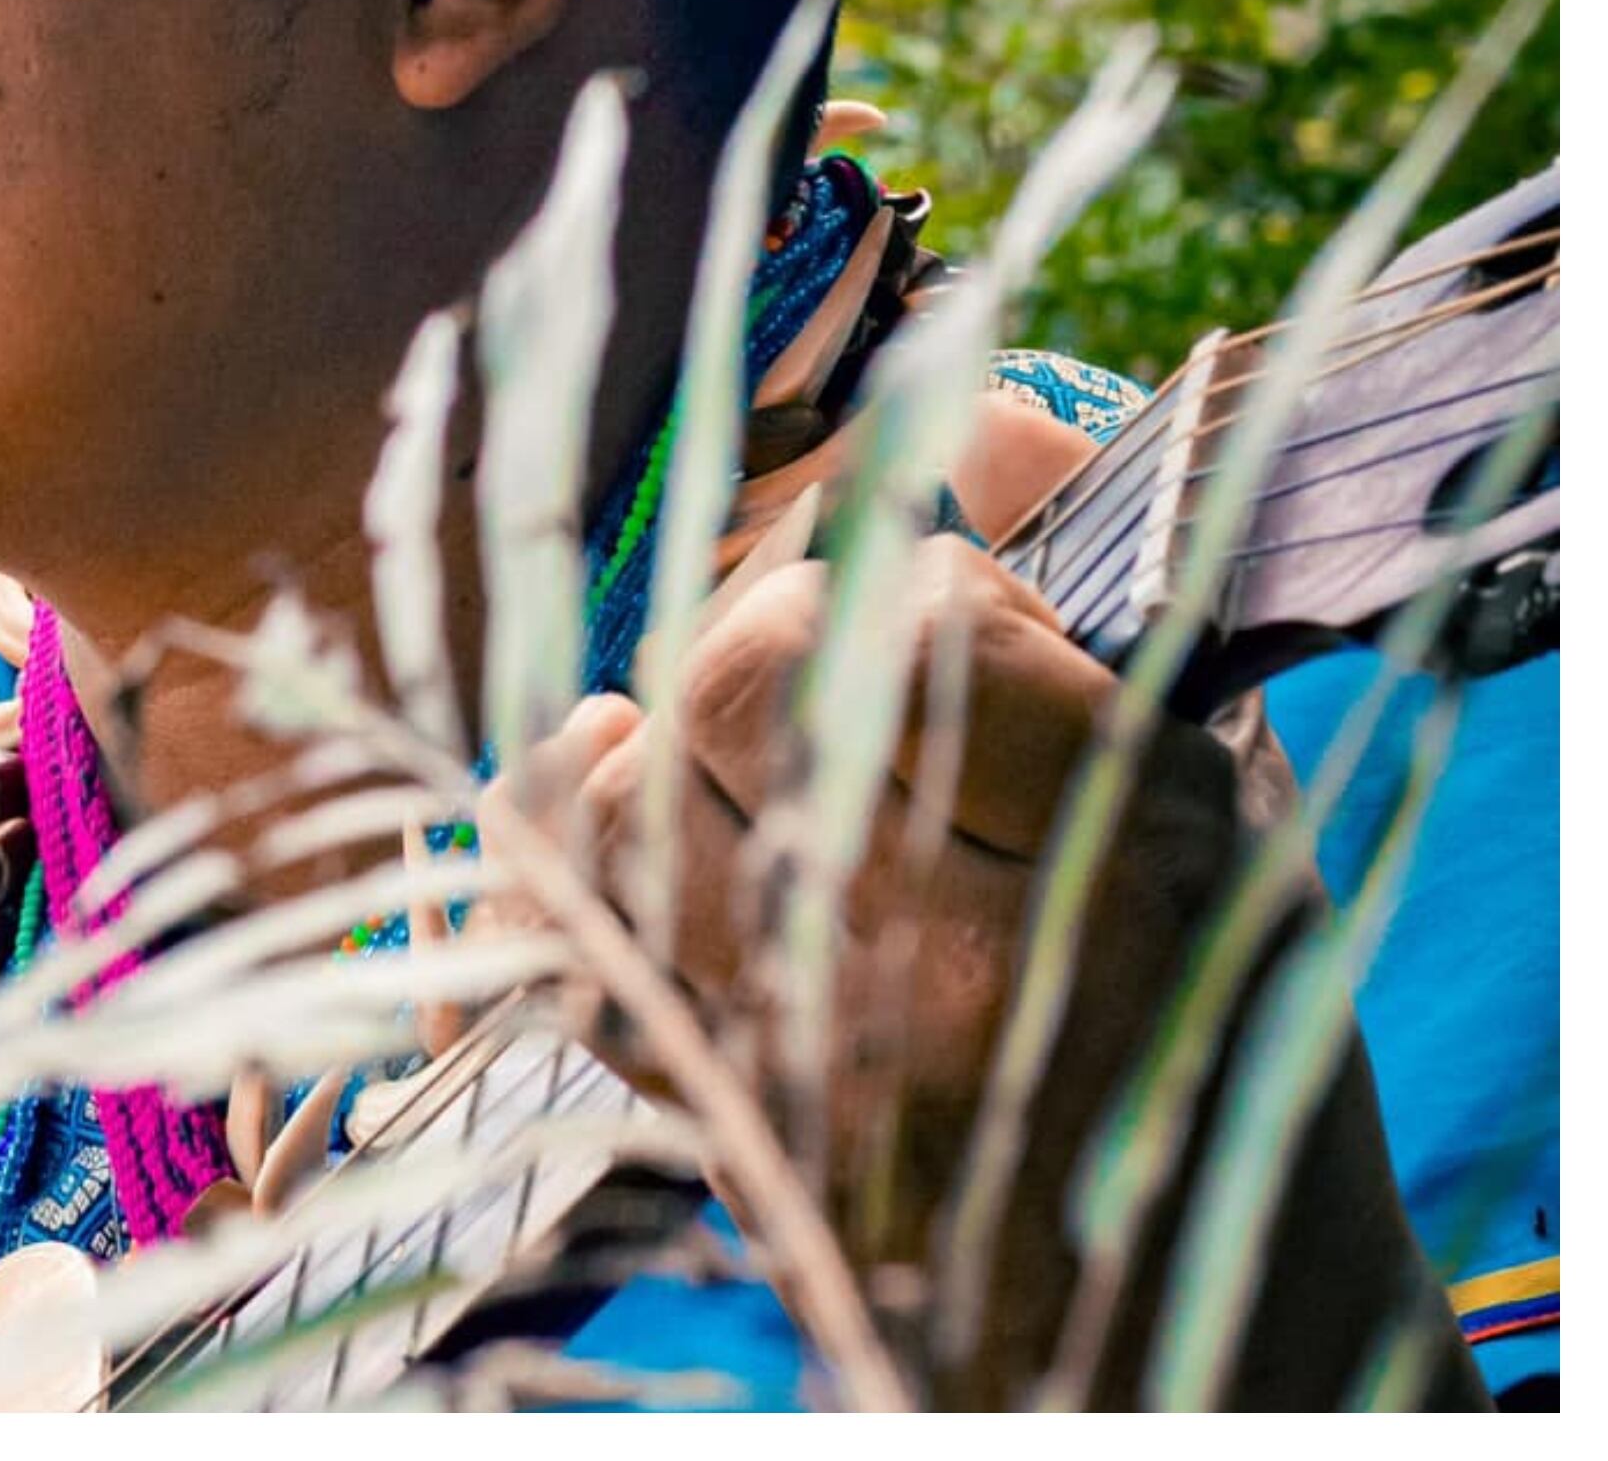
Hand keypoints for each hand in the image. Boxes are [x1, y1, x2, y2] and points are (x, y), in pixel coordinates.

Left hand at [504, 537, 1474, 1407]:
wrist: (1170, 1332)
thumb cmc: (1206, 1040)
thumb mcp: (1216, 818)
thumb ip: (1075, 631)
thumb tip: (963, 432)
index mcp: (1113, 849)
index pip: (912, 619)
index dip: (904, 589)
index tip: (935, 619)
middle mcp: (944, 952)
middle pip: (734, 689)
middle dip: (749, 647)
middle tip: (794, 681)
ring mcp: (805, 1042)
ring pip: (615, 799)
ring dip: (632, 748)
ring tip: (680, 753)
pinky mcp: (706, 1109)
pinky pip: (551, 935)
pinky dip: (547, 858)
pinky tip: (600, 829)